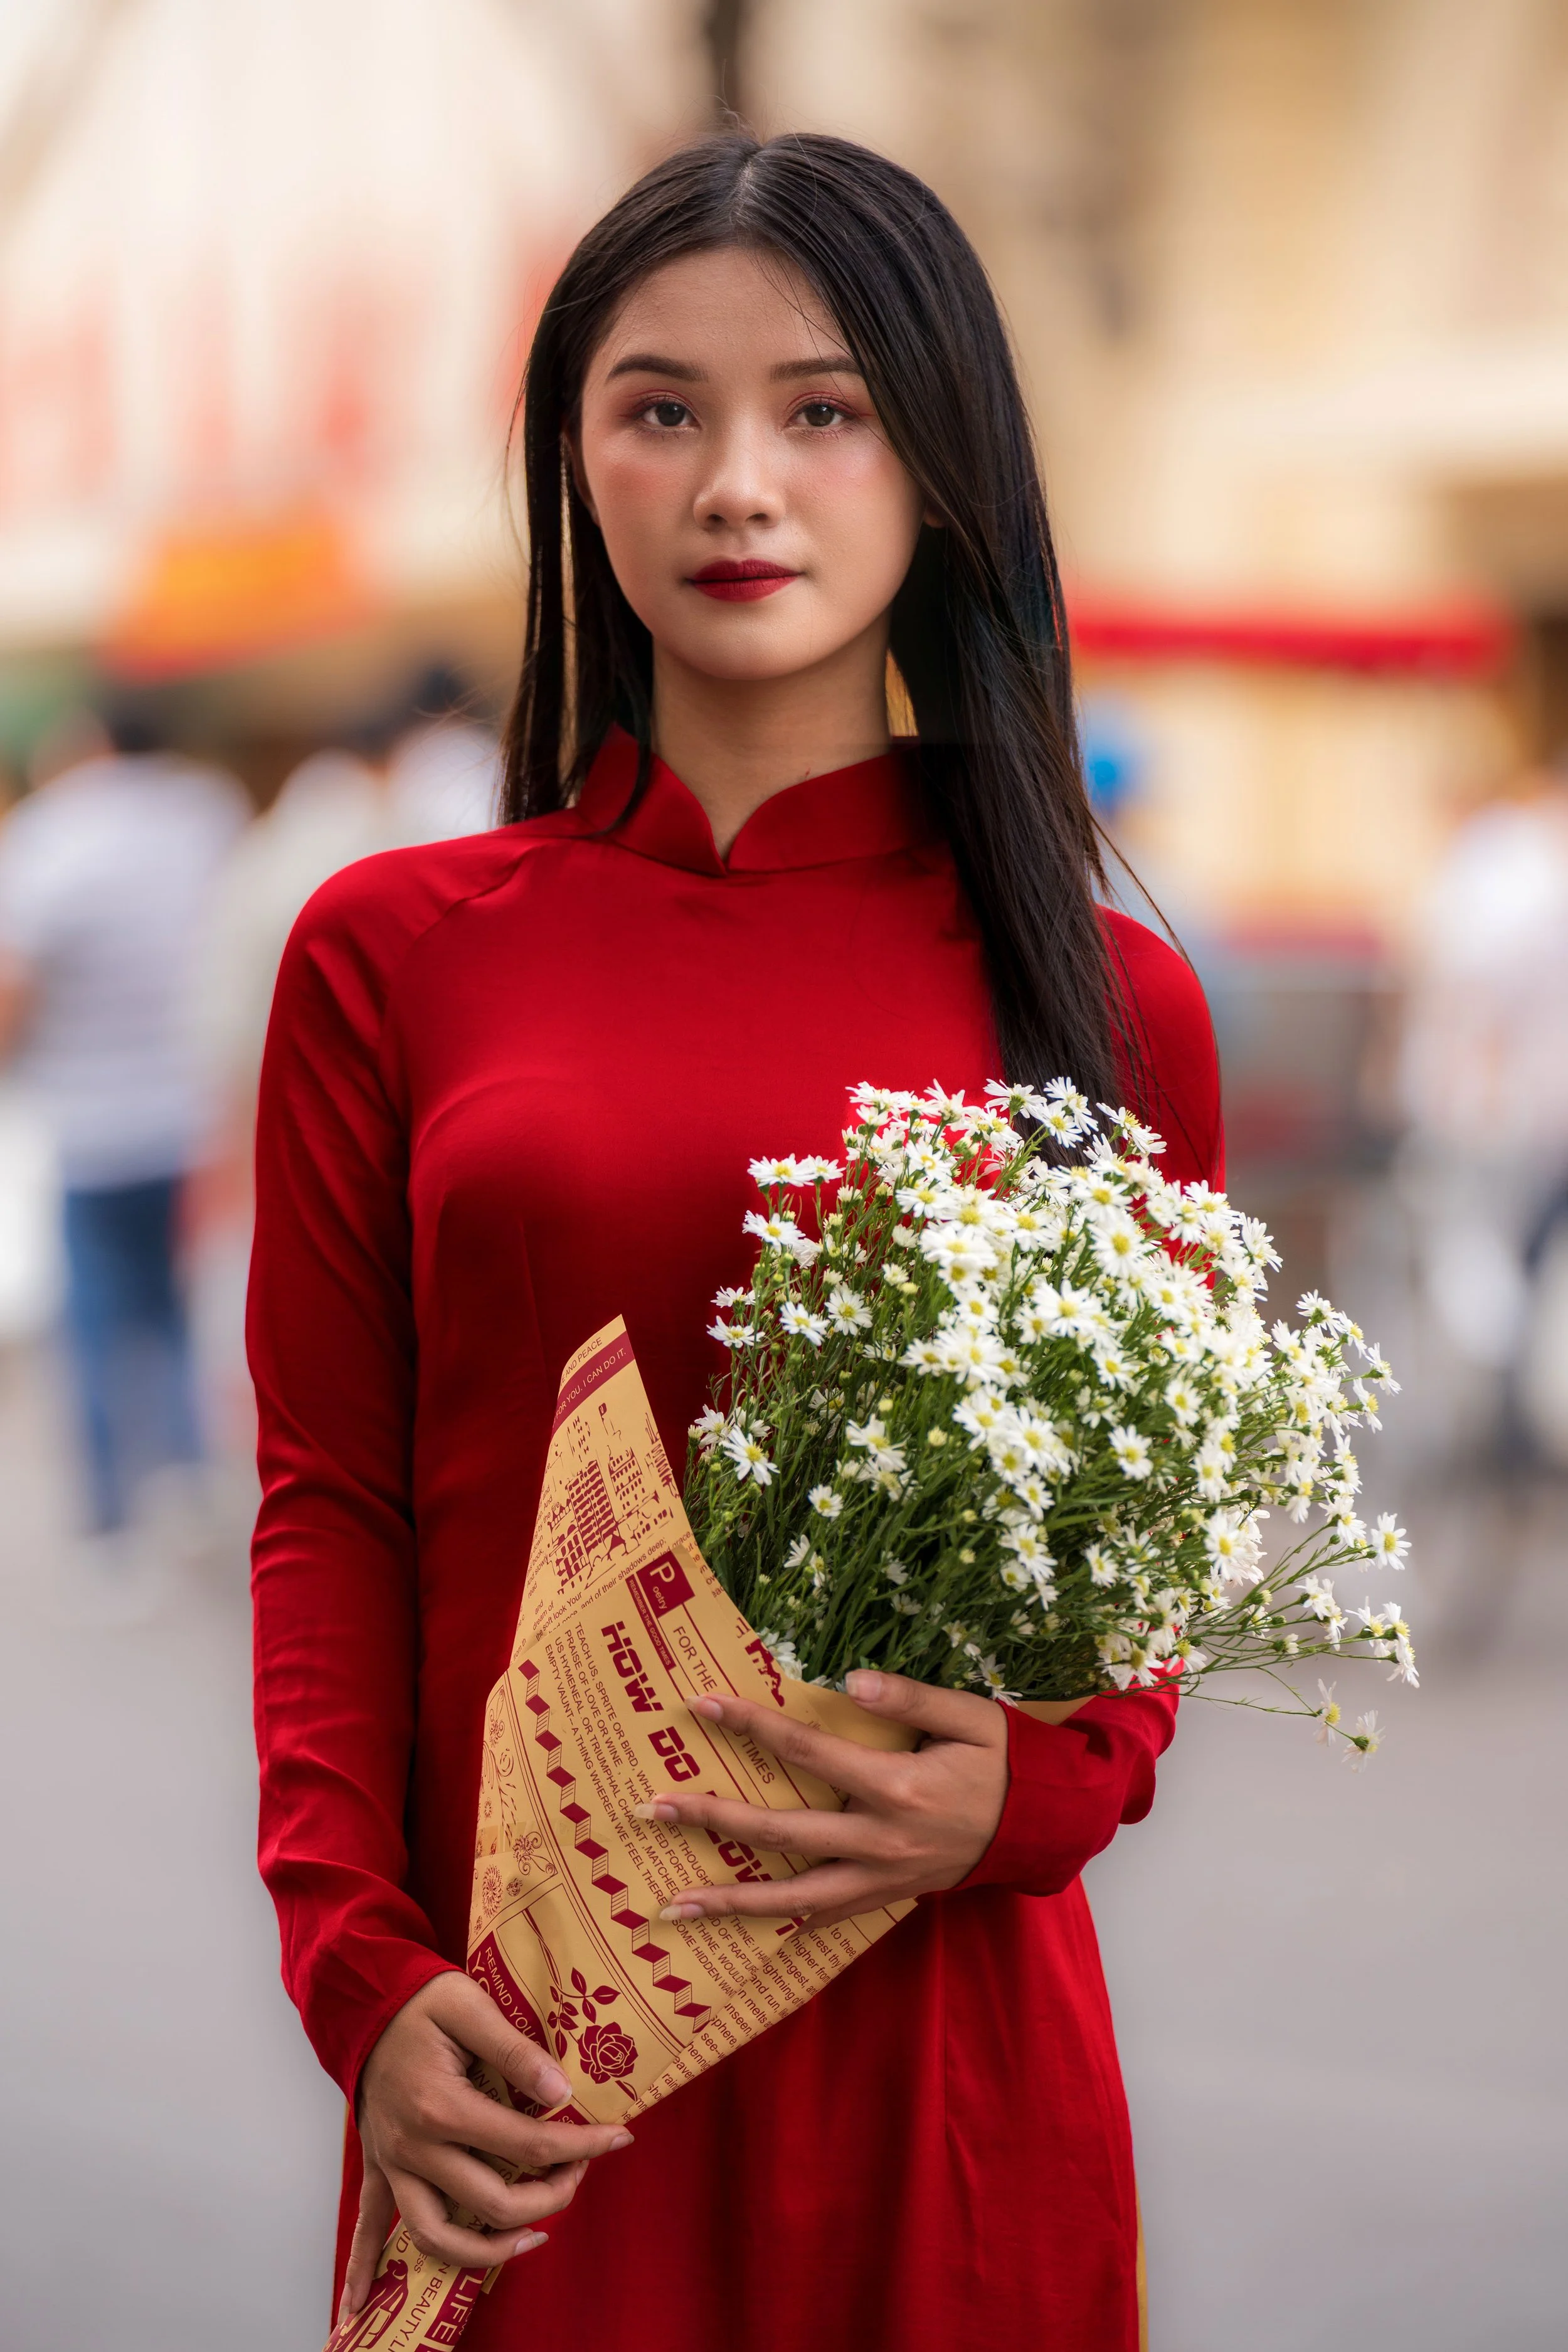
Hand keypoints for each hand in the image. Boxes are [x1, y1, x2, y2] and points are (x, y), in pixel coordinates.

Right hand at [339, 1972, 633, 2324]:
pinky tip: (359, 2311)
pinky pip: (368, 2229)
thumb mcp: (471, 2007)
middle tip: (582, 2172)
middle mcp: (415, 2148)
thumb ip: (515, 2051)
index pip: (527, 2144)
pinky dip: (364, 2272)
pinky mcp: (379, 2169)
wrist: (366, 2001)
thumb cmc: (421, 2002)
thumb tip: (561, 2090)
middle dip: (551, 2195)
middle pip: (493, 2202)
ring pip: (438, 2236)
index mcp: (442, 2108)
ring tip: (535, 2238)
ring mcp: (394, 2165)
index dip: (580, 2144)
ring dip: (488, 2251)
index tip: (619, 2137)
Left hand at [638, 1669, 1009, 1933]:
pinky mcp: (884, 1898)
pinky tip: (737, 1924)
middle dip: (711, 1820)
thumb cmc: (1005, 1763)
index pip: (804, 1752)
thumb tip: (850, 1681)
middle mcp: (877, 1841)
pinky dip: (778, 1922)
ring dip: (728, 1900)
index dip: (749, 1725)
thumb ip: (911, 1699)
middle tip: (654, 1809)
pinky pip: (822, 1918)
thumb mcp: (970, 1717)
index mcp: (894, 1787)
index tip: (701, 1705)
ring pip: (790, 1898)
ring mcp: (879, 1879)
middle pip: (778, 1834)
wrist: (1043, 1827)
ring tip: (671, 1906)